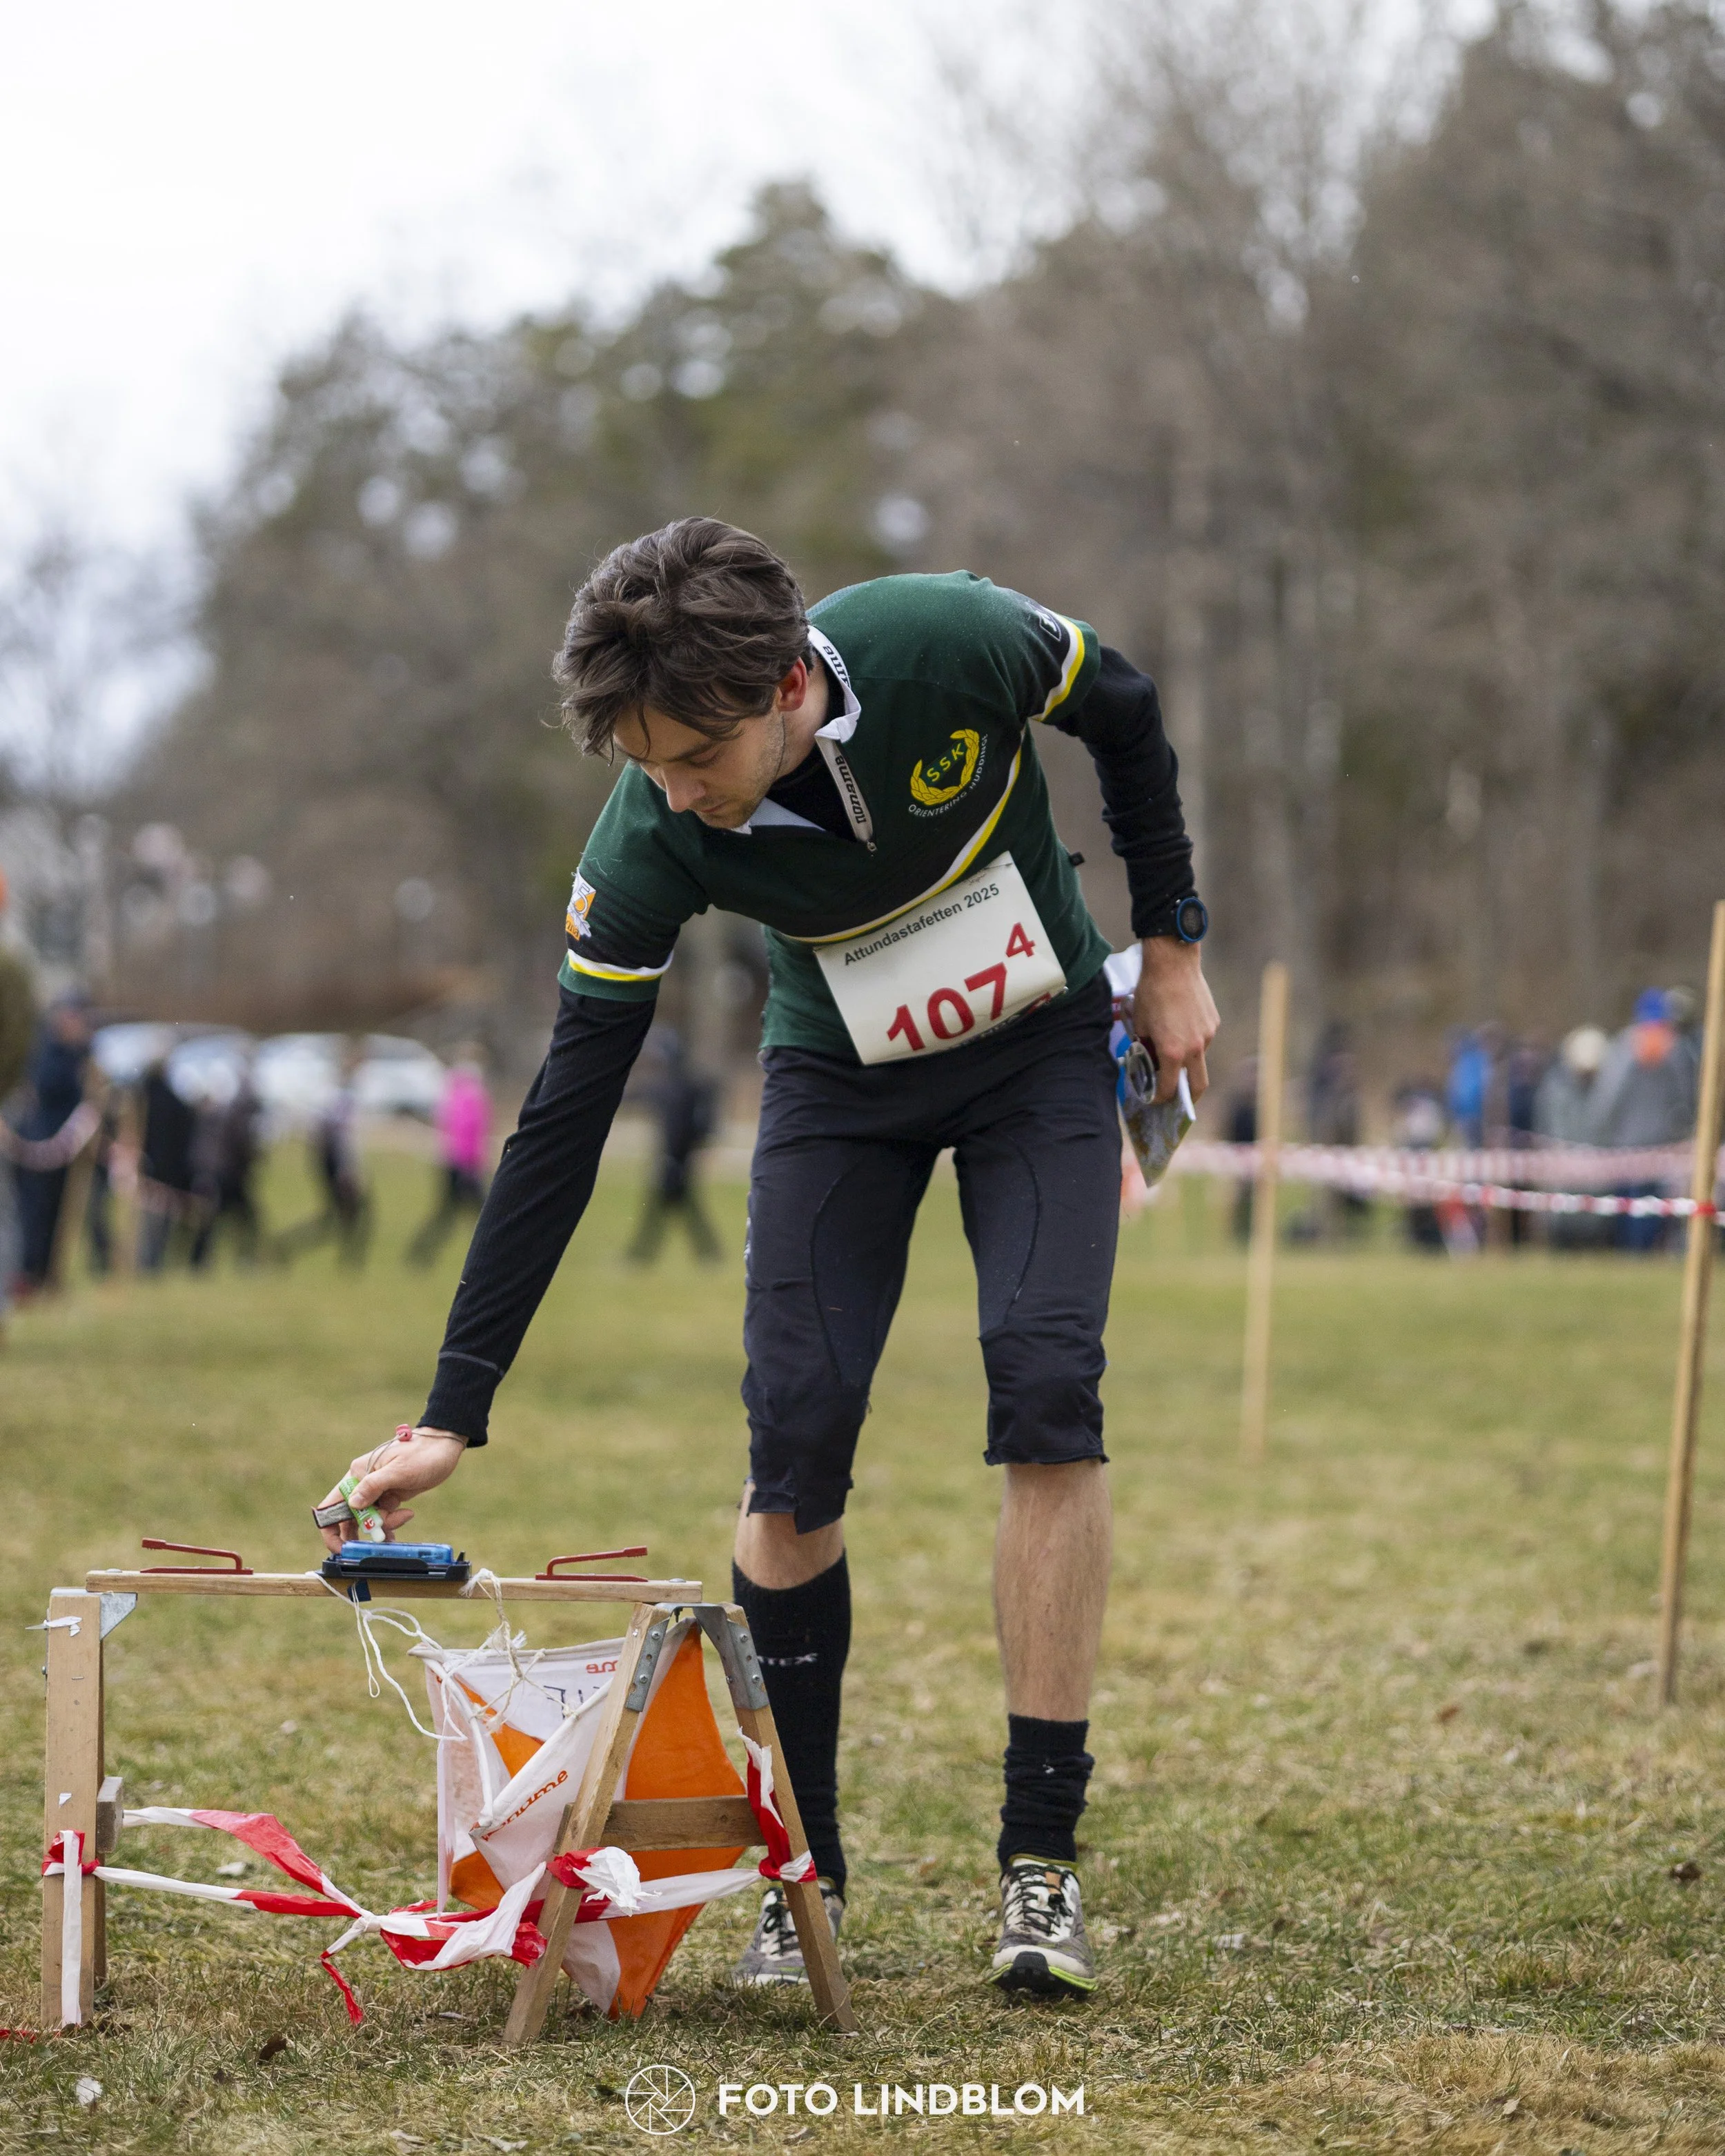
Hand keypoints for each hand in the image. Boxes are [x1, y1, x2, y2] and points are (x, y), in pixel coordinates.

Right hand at [315, 1427, 466, 1552]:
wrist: (444, 1448)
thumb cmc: (423, 1453)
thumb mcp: (399, 1470)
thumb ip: (373, 1486)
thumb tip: (353, 1504)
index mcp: (358, 1473)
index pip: (332, 1504)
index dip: (331, 1528)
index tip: (342, 1547)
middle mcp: (363, 1482)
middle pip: (349, 1516)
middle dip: (361, 1531)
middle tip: (375, 1541)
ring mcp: (377, 1490)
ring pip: (368, 1519)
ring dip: (380, 1528)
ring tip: (397, 1526)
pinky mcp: (390, 1496)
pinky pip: (383, 1517)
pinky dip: (389, 1525)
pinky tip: (399, 1524)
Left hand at [1132, 938, 1219, 1103]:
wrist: (1173, 963)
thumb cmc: (1151, 993)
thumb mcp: (1140, 1026)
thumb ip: (1146, 1049)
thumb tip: (1149, 1062)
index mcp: (1173, 1052)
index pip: (1170, 1088)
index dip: (1160, 1098)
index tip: (1153, 1099)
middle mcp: (1195, 1047)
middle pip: (1198, 1086)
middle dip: (1188, 1099)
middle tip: (1176, 1100)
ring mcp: (1207, 1035)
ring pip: (1200, 1060)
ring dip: (1187, 1063)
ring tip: (1171, 1051)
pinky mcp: (1214, 1021)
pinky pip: (1203, 1040)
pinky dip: (1192, 1042)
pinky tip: (1179, 1028)